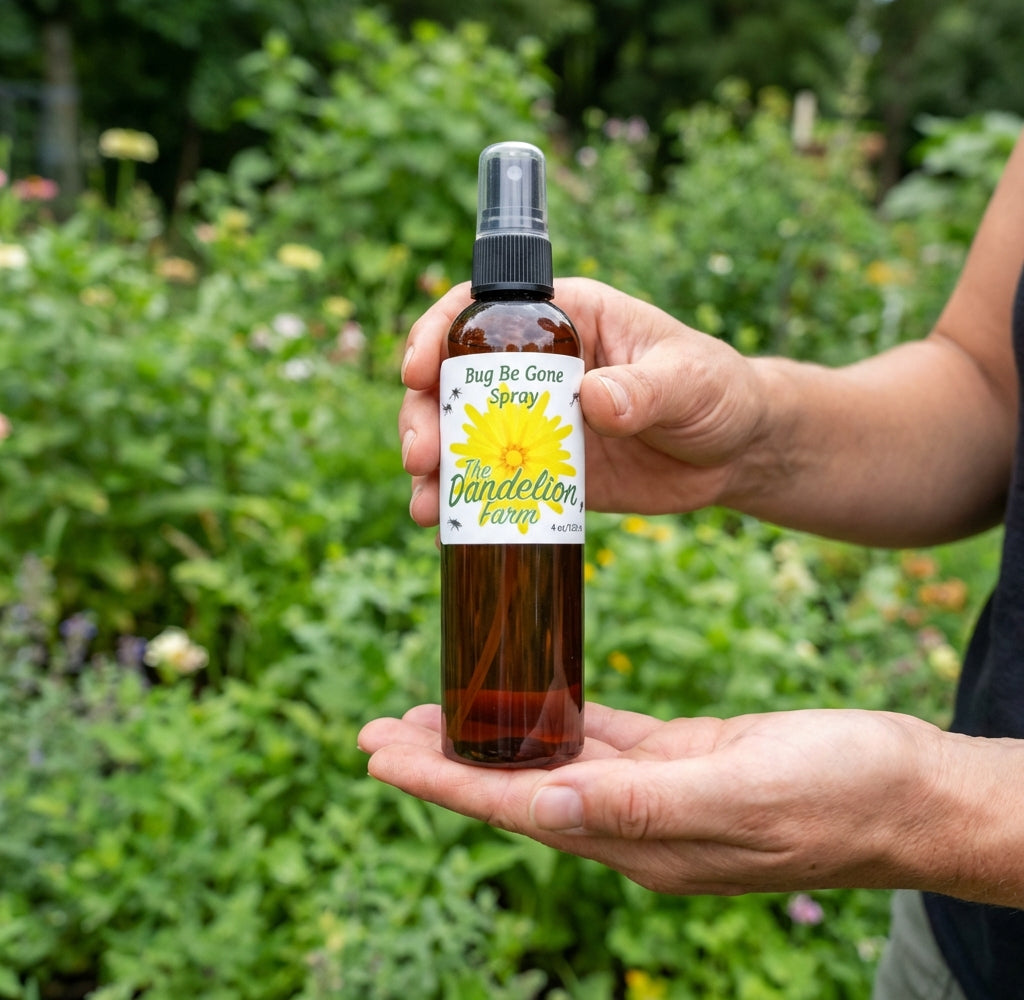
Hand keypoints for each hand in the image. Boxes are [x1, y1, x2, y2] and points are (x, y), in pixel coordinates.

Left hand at [359, 701, 974, 897]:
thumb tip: (546, 808)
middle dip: (445, 760)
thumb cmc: (837, 793)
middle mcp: (635, 821)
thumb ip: (643, 806)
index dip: (445, 782)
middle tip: (379, 732)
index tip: (381, 758)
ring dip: (492, 735)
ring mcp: (656, 789)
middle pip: (517, 786)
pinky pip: (601, 736)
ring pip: (550, 760)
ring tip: (433, 713)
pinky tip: (527, 697)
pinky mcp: (681, 757)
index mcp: (640, 839)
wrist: (905, 789)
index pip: (517, 808)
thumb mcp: (741, 796)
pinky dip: (558, 718)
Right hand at [399, 278, 763, 525]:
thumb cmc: (717, 390)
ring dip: (435, 468)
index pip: (484, 309)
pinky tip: (450, 528)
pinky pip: (494, 484)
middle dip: (426, 416)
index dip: (439, 332)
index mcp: (566, 320)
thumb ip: (645, 388)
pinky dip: (467, 505)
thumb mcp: (690, 380)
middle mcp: (538, 368)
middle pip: (456, 380)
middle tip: (422, 456)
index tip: (418, 370)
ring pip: (463, 436)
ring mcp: (536, 423)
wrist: (735, 451)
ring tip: (428, 506)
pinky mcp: (546, 471)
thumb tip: (592, 399)